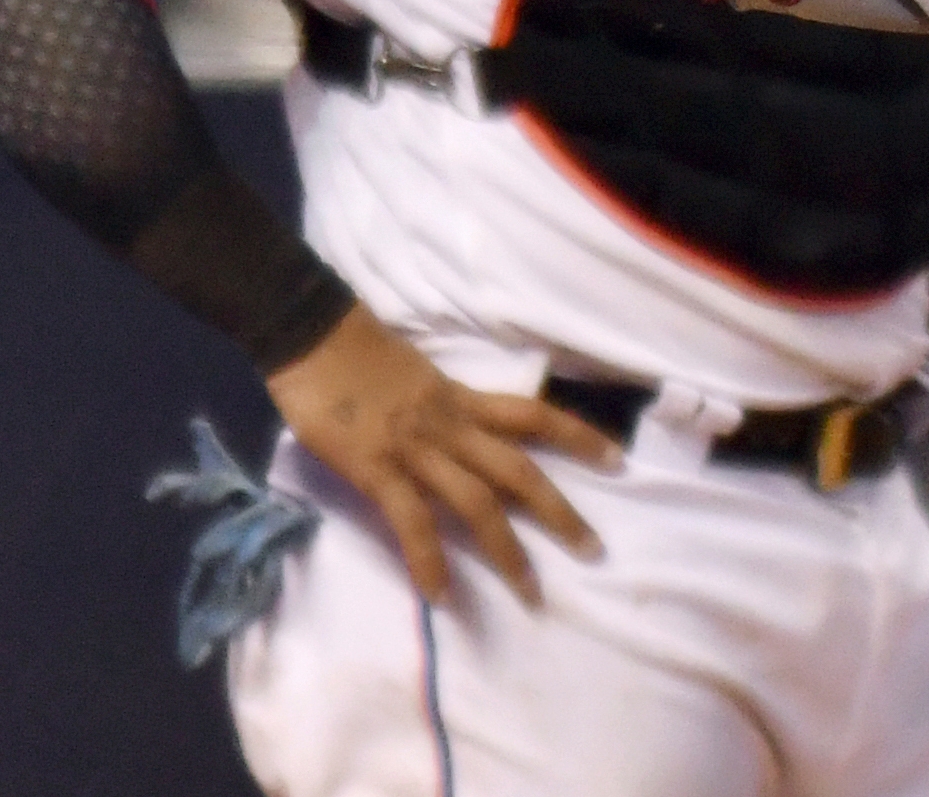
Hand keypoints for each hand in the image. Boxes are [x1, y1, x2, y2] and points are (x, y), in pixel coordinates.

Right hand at [266, 307, 618, 606]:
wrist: (310, 333)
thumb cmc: (356, 348)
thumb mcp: (416, 373)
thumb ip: (440, 405)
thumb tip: (456, 433)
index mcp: (460, 398)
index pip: (533, 414)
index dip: (578, 436)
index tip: (617, 460)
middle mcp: (450, 426)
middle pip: (519, 471)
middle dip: (560, 513)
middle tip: (594, 550)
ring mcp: (416, 450)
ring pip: (478, 503)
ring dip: (508, 551)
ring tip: (532, 593)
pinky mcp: (378, 470)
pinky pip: (412, 522)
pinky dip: (429, 562)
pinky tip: (442, 596)